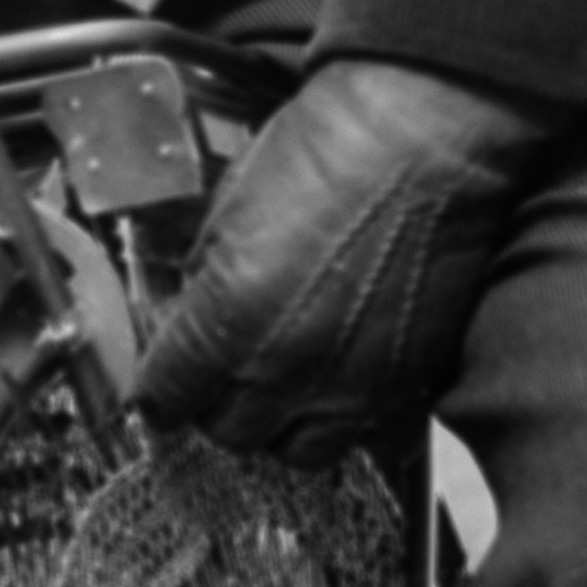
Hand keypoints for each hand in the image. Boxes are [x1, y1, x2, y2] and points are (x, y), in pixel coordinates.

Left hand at [132, 56, 555, 454]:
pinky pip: (371, 439)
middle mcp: (288, 369)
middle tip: (220, 375)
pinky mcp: (413, 382)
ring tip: (282, 386)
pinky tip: (345, 384)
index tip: (161, 384)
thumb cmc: (327, 149)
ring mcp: (356, 385)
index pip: (167, 400)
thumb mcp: (227, 206)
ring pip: (298, 451)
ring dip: (282, 425)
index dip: (159, 392)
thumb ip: (203, 279)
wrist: (426, 135)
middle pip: (230, 432)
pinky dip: (352, 422)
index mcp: (228, 322)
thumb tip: (189, 319)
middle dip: (216, 406)